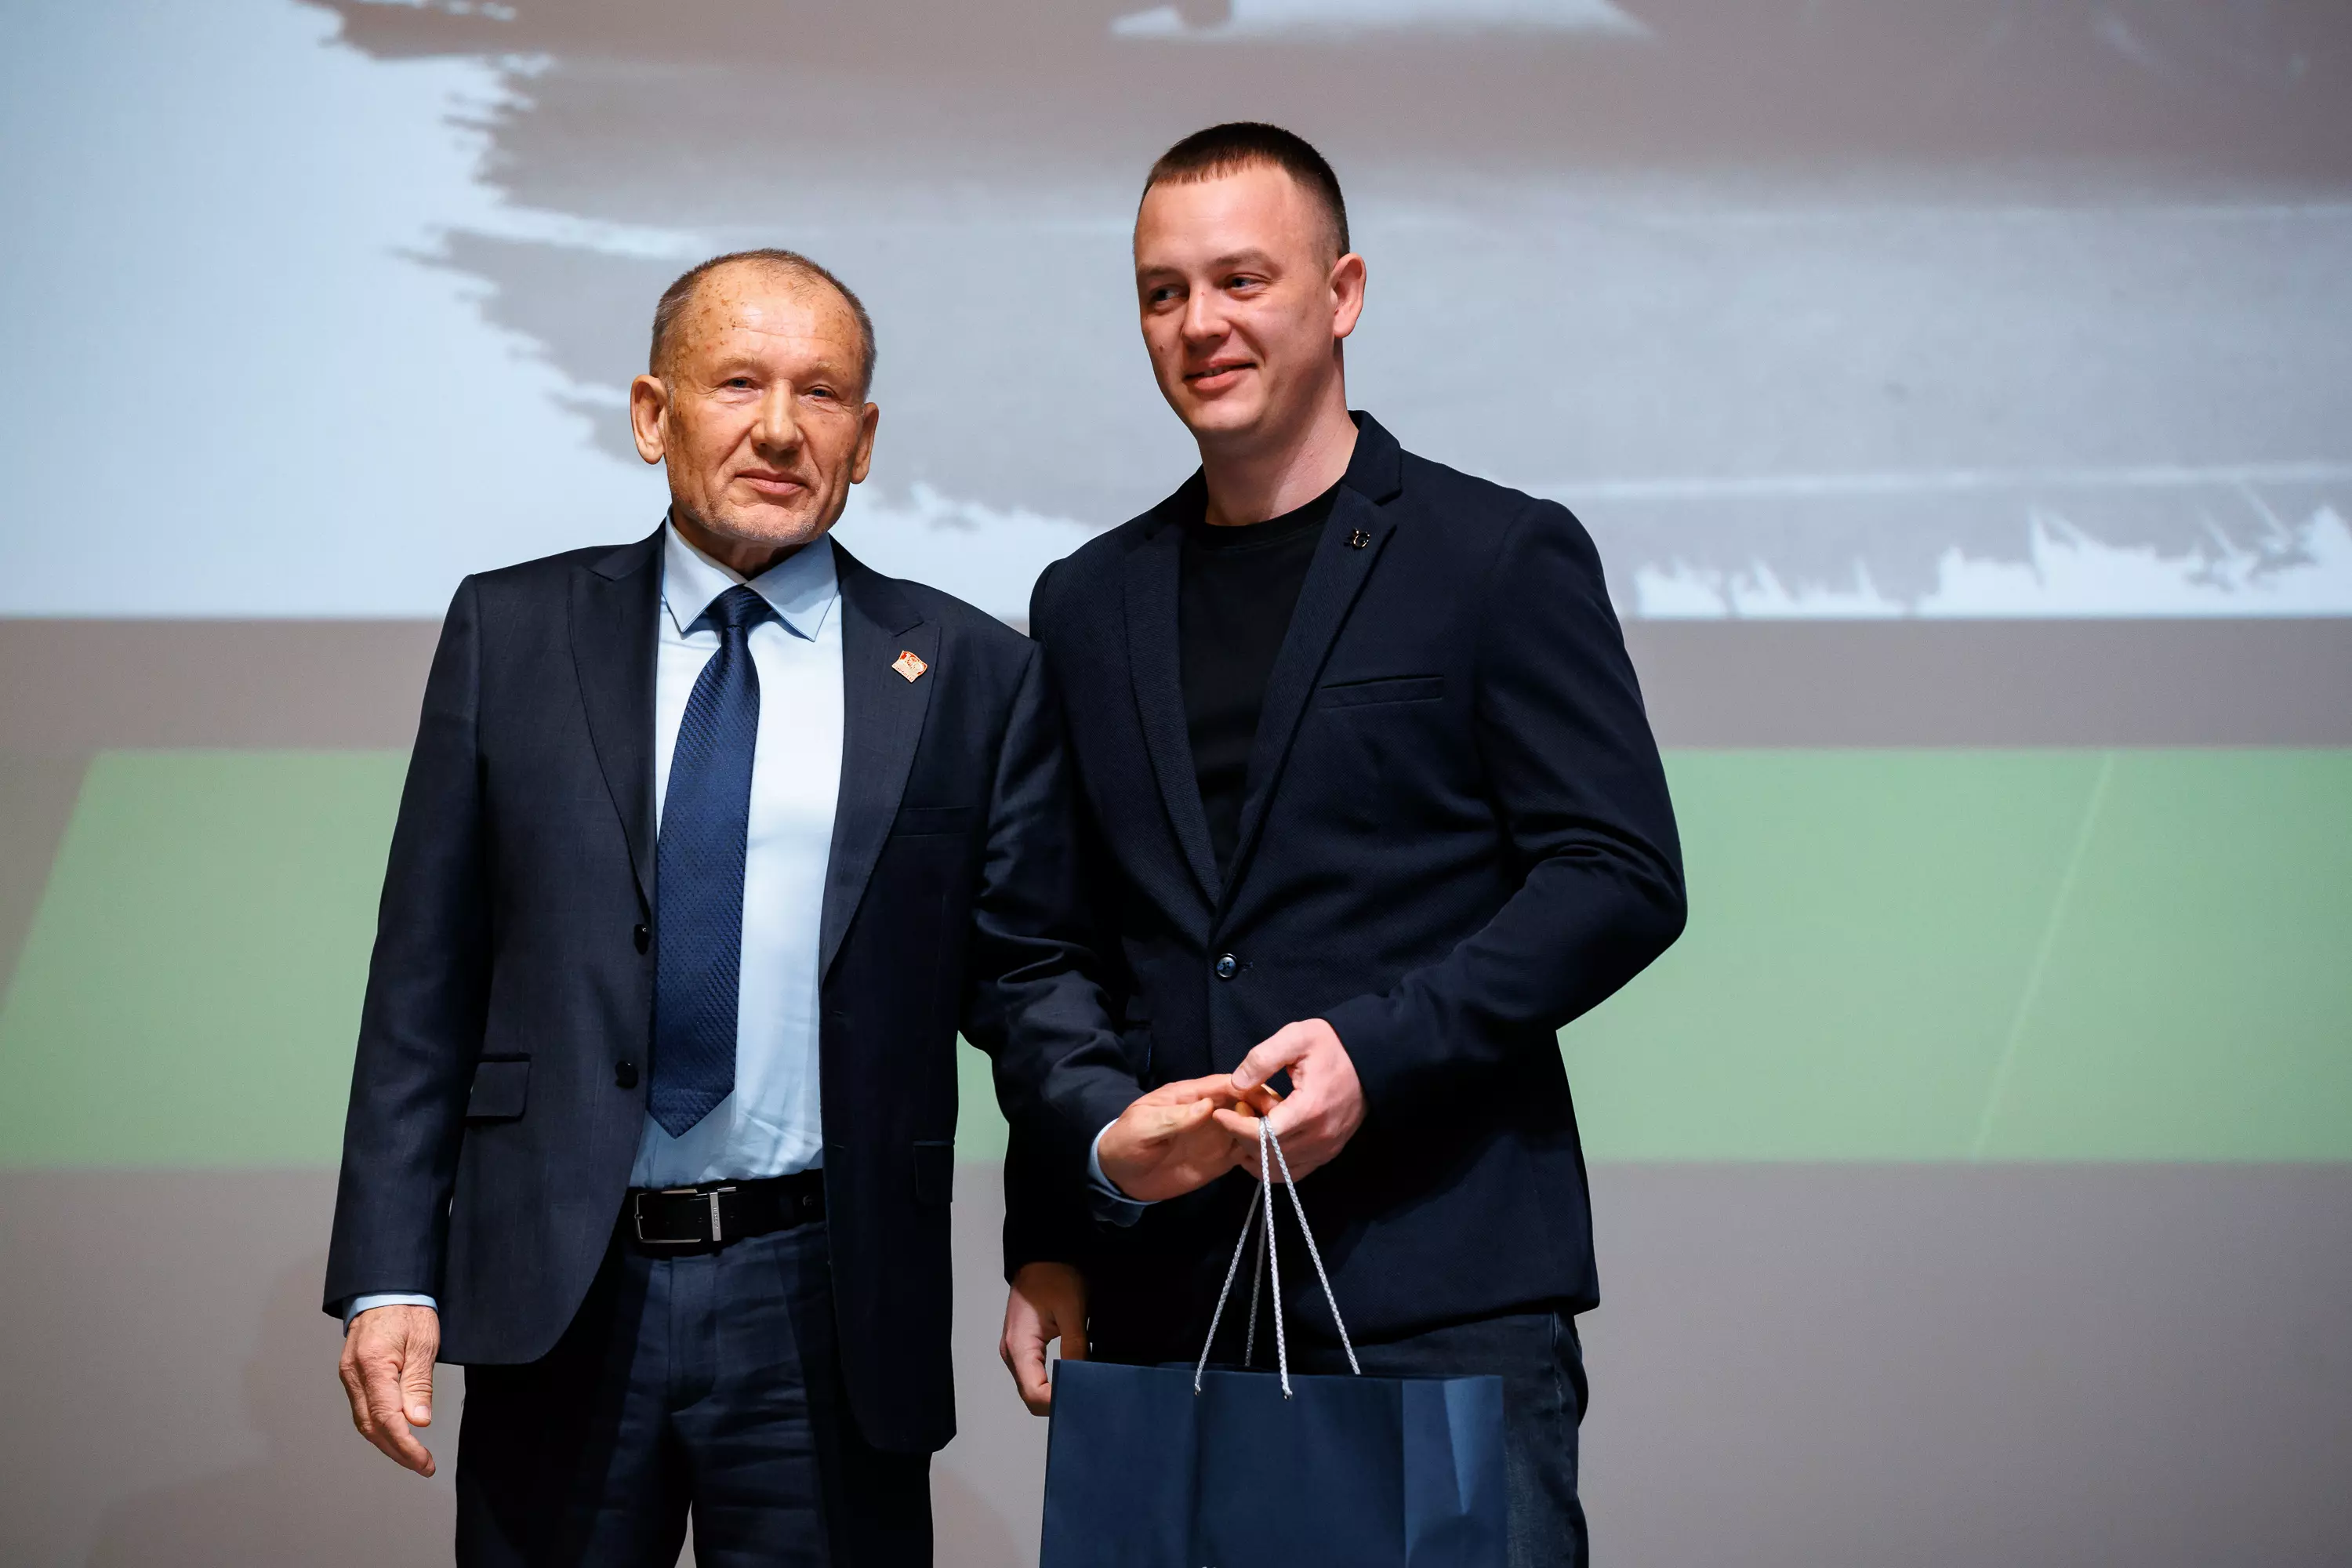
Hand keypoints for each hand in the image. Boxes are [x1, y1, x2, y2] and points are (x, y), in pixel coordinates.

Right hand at [338, 1303, 440, 1475]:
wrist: (385, 1288)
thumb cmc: (408, 1310)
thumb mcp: (423, 1343)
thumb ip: (419, 1383)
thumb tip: (417, 1420)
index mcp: (372, 1365)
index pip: (386, 1418)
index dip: (405, 1445)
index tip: (424, 1462)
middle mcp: (353, 1374)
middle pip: (371, 1426)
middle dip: (397, 1451)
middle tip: (422, 1465)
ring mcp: (349, 1376)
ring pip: (364, 1421)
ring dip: (387, 1442)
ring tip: (413, 1456)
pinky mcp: (352, 1375)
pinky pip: (363, 1408)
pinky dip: (379, 1426)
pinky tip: (396, 1434)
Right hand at [1001, 1261, 1087, 1415]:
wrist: (1041, 1257)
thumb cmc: (1054, 1276)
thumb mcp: (1072, 1310)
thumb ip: (1076, 1347)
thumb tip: (1084, 1378)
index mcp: (1019, 1346)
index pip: (1034, 1393)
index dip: (1057, 1402)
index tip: (1082, 1399)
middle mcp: (1011, 1353)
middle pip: (1031, 1396)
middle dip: (1057, 1402)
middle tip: (1087, 1398)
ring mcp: (1015, 1351)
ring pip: (1032, 1388)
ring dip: (1054, 1394)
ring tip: (1082, 1390)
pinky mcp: (1023, 1347)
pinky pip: (1034, 1375)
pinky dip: (1050, 1383)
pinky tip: (1070, 1378)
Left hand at [1097, 1073, 1277, 1201]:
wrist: (1119, 1176)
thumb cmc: (1127, 1142)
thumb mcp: (1144, 1126)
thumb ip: (1175, 1118)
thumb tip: (1208, 1106)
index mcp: (1191, 1096)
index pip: (1226, 1084)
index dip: (1249, 1087)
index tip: (1270, 1098)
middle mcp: (1210, 1112)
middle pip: (1246, 1103)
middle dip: (1266, 1108)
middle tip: (1287, 1122)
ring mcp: (1216, 1136)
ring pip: (1250, 1127)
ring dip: (1268, 1131)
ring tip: (1286, 1142)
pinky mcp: (1220, 1159)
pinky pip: (1246, 1152)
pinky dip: (1260, 1153)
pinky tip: (1274, 1159)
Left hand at [1218, 1019, 1364, 1181]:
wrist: (1369, 1058)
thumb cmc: (1331, 1045)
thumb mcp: (1295, 1037)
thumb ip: (1262, 1059)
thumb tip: (1235, 1085)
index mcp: (1310, 1109)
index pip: (1262, 1134)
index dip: (1235, 1126)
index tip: (1220, 1113)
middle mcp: (1320, 1137)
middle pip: (1267, 1154)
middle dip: (1242, 1138)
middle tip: (1233, 1117)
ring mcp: (1326, 1148)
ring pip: (1279, 1169)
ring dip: (1255, 1155)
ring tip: (1243, 1132)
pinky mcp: (1329, 1152)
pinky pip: (1294, 1172)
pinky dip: (1272, 1167)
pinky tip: (1260, 1149)